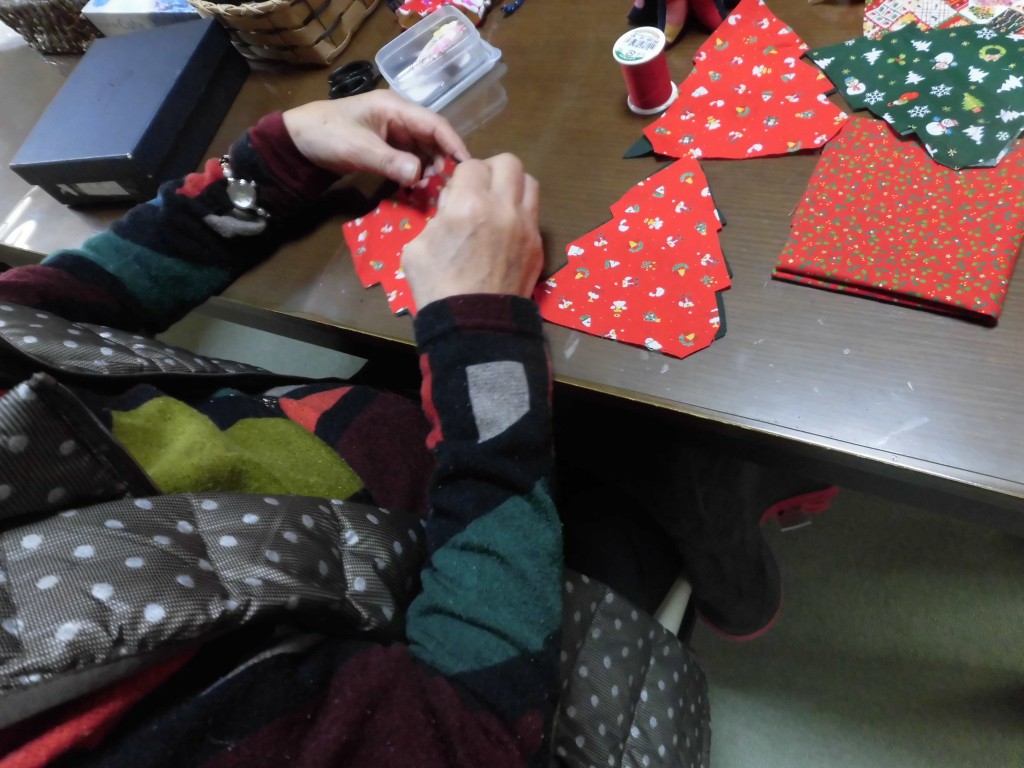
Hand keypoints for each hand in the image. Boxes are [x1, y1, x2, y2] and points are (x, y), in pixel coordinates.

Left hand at [282, 91, 469, 185]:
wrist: (295, 142)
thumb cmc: (325, 134)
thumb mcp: (358, 148)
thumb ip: (390, 162)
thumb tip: (420, 178)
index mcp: (395, 107)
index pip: (435, 124)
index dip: (454, 144)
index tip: (468, 167)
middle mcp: (399, 117)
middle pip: (433, 138)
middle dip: (443, 162)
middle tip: (450, 188)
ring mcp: (393, 133)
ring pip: (423, 152)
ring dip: (430, 171)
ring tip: (435, 193)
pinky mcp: (386, 148)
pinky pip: (410, 161)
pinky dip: (416, 175)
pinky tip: (419, 191)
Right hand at [402, 154, 542, 307]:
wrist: (473, 325)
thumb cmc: (437, 287)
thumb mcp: (417, 246)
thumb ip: (436, 217)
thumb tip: (451, 206)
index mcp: (469, 204)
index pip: (471, 165)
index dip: (461, 176)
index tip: (456, 192)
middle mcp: (503, 208)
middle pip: (509, 163)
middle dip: (492, 171)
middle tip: (480, 190)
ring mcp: (526, 226)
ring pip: (530, 183)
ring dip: (513, 187)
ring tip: (499, 205)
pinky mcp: (538, 245)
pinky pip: (534, 215)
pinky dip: (521, 214)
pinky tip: (506, 232)